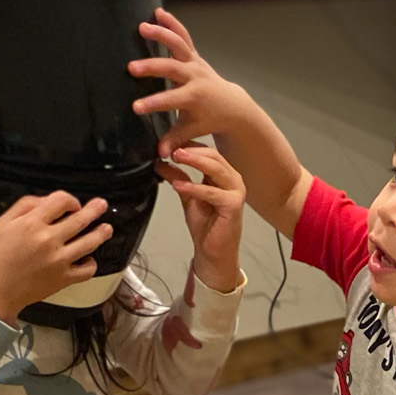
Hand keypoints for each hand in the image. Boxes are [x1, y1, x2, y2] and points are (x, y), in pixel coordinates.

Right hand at [0, 193, 111, 319]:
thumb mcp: (3, 223)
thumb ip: (25, 206)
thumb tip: (47, 201)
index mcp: (32, 224)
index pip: (61, 201)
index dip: (70, 199)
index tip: (71, 204)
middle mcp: (49, 240)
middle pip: (81, 219)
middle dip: (94, 210)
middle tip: (102, 205)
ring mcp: (59, 261)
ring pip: (90, 242)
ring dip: (101, 233)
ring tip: (106, 228)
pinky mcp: (63, 279)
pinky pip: (87, 270)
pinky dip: (91, 263)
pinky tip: (89, 258)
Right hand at [131, 9, 263, 154]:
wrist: (230, 104)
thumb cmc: (207, 120)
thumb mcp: (192, 131)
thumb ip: (176, 140)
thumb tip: (160, 155)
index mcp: (194, 97)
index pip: (172, 101)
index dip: (154, 104)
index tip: (135, 108)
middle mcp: (195, 76)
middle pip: (172, 69)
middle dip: (152, 68)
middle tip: (130, 68)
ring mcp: (195, 63)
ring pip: (179, 45)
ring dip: (161, 35)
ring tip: (142, 27)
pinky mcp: (193, 55)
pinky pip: (183, 36)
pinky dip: (172, 23)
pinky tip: (157, 12)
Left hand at [156, 144, 244, 291]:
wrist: (212, 253)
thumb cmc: (205, 226)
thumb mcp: (186, 195)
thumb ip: (177, 177)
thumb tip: (160, 161)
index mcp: (223, 175)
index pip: (207, 152)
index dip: (188, 144)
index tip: (169, 141)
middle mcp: (232, 180)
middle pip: (213, 156)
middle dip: (191, 149)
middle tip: (170, 146)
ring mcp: (236, 192)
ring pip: (216, 169)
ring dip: (194, 161)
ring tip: (175, 157)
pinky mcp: (233, 205)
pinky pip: (213, 192)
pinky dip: (195, 187)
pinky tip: (179, 185)